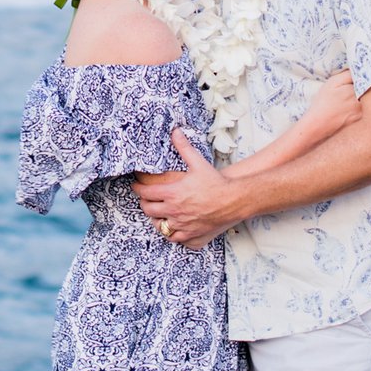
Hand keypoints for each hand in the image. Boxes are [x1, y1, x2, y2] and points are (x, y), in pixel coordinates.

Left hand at [134, 131, 240, 247]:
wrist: (233, 201)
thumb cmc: (215, 182)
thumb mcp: (198, 163)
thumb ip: (184, 148)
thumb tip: (175, 132)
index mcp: (172, 193)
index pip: (146, 193)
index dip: (138, 189)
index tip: (136, 186)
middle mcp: (174, 211)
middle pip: (149, 210)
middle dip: (144, 204)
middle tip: (145, 199)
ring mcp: (182, 224)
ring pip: (159, 226)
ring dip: (155, 219)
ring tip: (157, 214)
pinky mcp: (191, 234)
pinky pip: (174, 237)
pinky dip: (170, 233)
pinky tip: (171, 228)